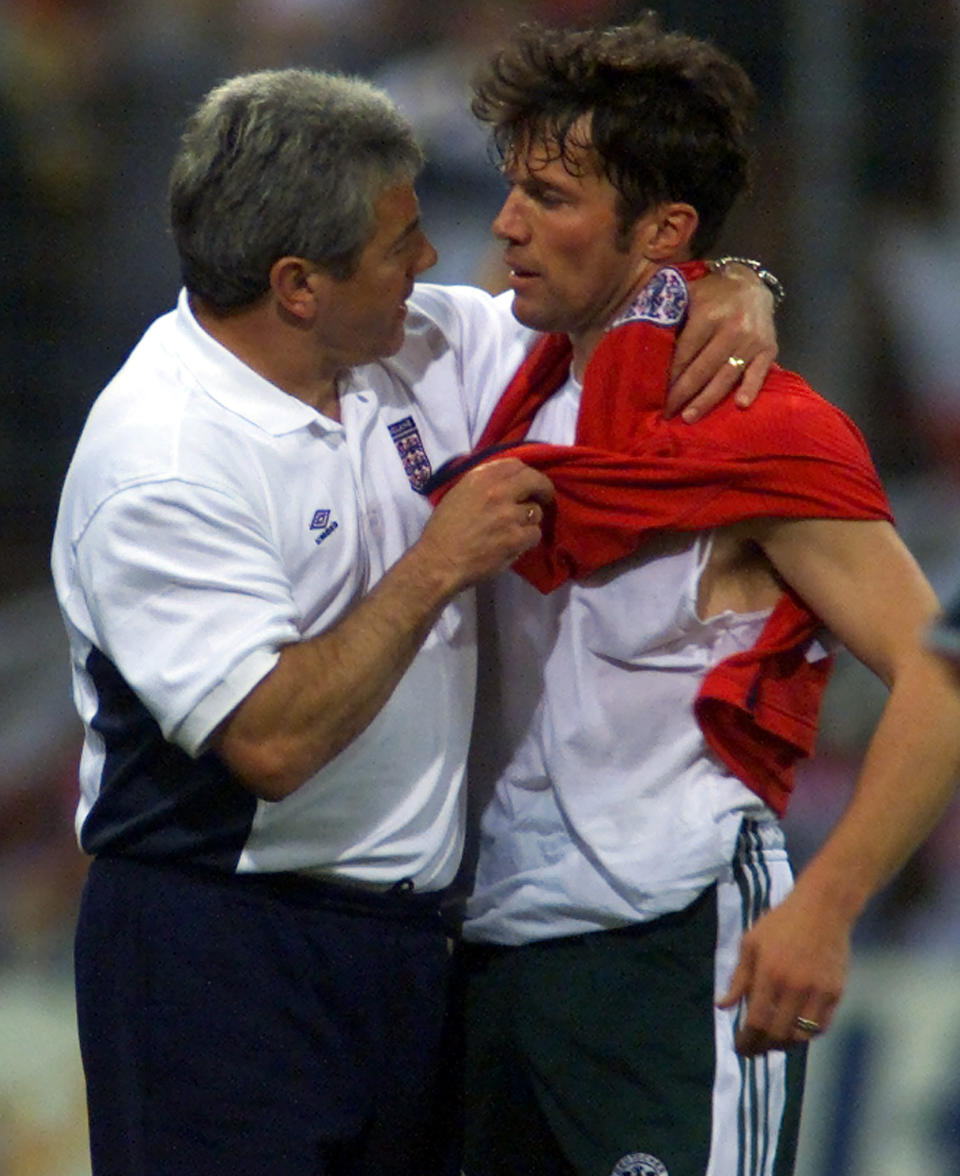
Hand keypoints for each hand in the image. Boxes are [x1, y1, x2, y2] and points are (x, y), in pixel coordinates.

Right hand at [417, 457, 553, 590]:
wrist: (439, 561)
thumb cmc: (443, 530)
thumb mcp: (458, 494)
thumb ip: (484, 484)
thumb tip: (507, 481)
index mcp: (480, 477)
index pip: (516, 465)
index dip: (527, 473)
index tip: (529, 483)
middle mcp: (497, 491)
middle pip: (535, 481)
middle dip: (543, 489)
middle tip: (543, 498)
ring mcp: (508, 515)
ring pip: (536, 511)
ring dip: (529, 520)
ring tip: (516, 529)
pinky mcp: (515, 538)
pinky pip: (535, 534)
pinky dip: (528, 540)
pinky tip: (515, 544)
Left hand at [665, 264, 778, 421]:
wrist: (751, 283)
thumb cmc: (710, 294)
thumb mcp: (687, 295)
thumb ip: (669, 316)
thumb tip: (642, 346)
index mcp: (708, 315)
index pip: (684, 353)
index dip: (669, 377)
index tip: (656, 395)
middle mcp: (732, 328)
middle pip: (702, 369)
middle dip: (682, 394)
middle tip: (666, 414)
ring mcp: (752, 340)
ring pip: (726, 377)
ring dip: (706, 400)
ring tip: (689, 418)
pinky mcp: (769, 348)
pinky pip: (759, 373)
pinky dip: (751, 388)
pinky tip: (740, 405)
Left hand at [716, 888, 848, 1056]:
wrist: (823, 909)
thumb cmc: (781, 923)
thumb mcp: (751, 943)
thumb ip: (738, 978)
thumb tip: (723, 1006)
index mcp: (769, 973)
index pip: (756, 1020)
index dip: (746, 1040)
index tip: (739, 1047)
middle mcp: (794, 986)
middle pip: (777, 1033)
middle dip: (762, 1047)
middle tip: (753, 1050)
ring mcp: (818, 991)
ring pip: (801, 1036)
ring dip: (784, 1045)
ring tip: (772, 1042)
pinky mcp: (835, 993)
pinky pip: (820, 1026)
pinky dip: (806, 1035)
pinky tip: (794, 1030)